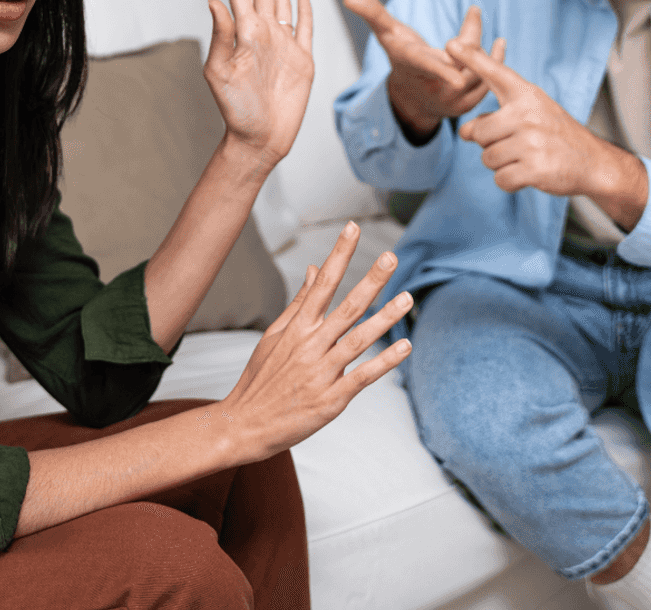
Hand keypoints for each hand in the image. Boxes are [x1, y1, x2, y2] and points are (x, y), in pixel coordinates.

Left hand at [206, 0, 314, 172]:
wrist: (260, 138)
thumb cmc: (236, 110)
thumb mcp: (220, 73)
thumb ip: (220, 37)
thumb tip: (215, 1)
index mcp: (243, 34)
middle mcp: (263, 34)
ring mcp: (284, 46)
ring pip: (283, 1)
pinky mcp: (302, 61)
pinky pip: (305, 30)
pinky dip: (305, 12)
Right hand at [219, 221, 413, 462]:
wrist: (243, 423)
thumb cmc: (261, 378)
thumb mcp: (274, 335)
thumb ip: (300, 302)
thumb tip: (316, 269)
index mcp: (297, 328)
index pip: (322, 284)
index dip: (339, 255)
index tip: (352, 228)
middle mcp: (309, 346)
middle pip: (346, 307)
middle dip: (371, 281)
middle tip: (391, 257)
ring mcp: (321, 373)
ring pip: (359, 340)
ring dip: (385, 318)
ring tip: (407, 298)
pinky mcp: (330, 400)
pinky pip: (362, 377)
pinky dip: (385, 362)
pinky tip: (405, 346)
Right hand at [343, 0, 504, 141]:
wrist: (414, 98)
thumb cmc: (402, 59)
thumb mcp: (388, 35)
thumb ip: (373, 14)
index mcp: (413, 68)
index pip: (426, 64)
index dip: (439, 64)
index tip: (453, 56)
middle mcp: (432, 88)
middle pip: (462, 60)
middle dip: (471, 34)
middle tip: (473, 12)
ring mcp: (451, 101)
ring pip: (478, 70)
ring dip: (482, 46)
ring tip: (479, 22)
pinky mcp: (468, 105)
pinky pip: (488, 82)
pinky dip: (495, 60)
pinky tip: (499, 43)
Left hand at [449, 40, 648, 228]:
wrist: (593, 162)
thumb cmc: (555, 136)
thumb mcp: (530, 115)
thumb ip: (494, 118)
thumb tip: (464, 132)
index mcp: (527, 95)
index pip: (495, 73)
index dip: (471, 58)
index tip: (450, 43)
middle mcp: (528, 114)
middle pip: (478, 133)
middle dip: (491, 144)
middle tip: (518, 144)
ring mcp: (532, 141)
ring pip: (487, 158)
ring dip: (501, 164)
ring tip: (526, 157)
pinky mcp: (535, 168)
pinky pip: (500, 179)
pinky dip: (510, 181)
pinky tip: (529, 173)